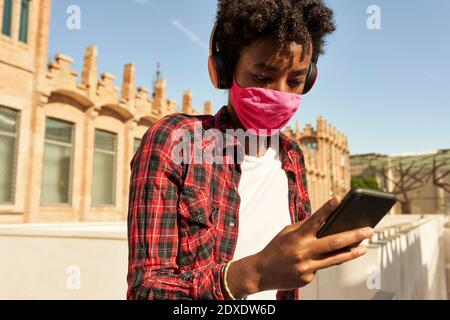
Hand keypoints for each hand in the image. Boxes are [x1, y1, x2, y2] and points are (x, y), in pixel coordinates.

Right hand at [226, 195, 374, 297]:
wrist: (261, 272)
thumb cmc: (275, 249)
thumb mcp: (287, 233)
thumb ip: (305, 227)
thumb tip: (324, 221)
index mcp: (297, 236)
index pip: (315, 219)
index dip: (327, 208)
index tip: (338, 199)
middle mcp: (303, 251)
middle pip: (334, 242)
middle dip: (354, 235)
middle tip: (369, 230)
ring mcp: (306, 266)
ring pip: (335, 258)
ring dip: (353, 252)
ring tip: (364, 247)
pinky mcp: (308, 278)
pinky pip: (322, 268)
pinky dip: (326, 262)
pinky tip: (328, 259)